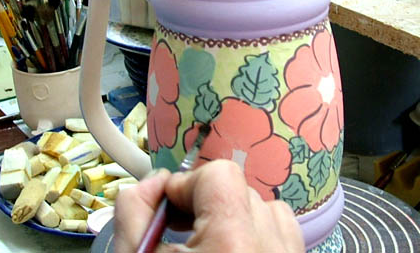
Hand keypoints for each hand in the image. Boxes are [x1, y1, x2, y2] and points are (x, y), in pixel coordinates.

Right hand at [114, 160, 303, 252]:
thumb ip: (135, 211)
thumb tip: (149, 183)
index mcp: (232, 243)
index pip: (218, 174)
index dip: (185, 185)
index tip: (166, 208)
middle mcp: (271, 249)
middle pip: (240, 189)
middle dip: (205, 204)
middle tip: (177, 231)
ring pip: (267, 209)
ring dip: (234, 218)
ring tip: (205, 246)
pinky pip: (284, 234)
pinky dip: (258, 236)